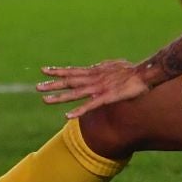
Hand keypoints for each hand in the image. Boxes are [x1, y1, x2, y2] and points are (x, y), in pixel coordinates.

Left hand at [37, 58, 153, 118]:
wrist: (144, 74)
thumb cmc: (131, 70)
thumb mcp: (113, 66)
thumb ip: (102, 68)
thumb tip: (97, 67)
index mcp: (94, 72)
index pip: (72, 71)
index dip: (58, 71)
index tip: (44, 70)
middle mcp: (92, 79)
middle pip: (69, 82)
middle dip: (53, 84)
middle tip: (37, 87)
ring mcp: (98, 88)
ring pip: (75, 94)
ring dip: (60, 97)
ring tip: (45, 100)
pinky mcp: (106, 97)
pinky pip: (89, 106)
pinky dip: (78, 110)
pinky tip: (68, 116)